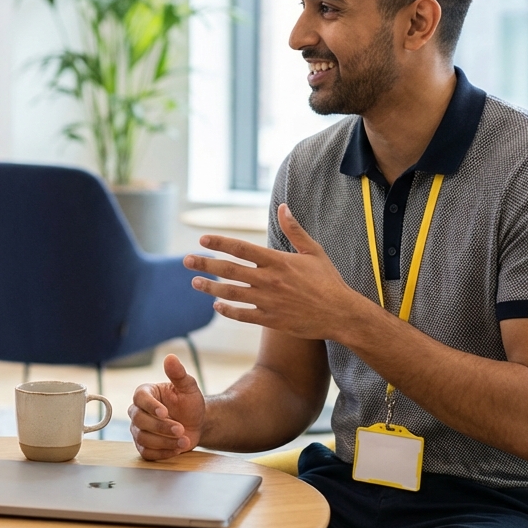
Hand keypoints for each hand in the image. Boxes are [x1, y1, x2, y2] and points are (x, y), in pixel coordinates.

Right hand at [129, 354, 205, 460]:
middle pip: (139, 420)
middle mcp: (138, 411)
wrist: (196, 424)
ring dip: (165, 441)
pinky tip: (177, 448)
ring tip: (184, 440)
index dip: (150, 406)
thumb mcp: (188, 388)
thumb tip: (170, 358)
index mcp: (145, 394)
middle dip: (161, 427)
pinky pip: (147, 453)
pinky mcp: (144, 446)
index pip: (139, 398)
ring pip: (143, 438)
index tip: (165, 412)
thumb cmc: (190, 404)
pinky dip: (163, 453)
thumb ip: (179, 374)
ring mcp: (139, 430)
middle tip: (181, 429)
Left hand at [184, 204, 367, 339]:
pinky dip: (227, 310)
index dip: (219, 242)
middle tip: (187, 261)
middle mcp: (269, 281)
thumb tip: (282, 207)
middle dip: (205, 264)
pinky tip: (216, 305)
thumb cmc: (328, 281)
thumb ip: (294, 230)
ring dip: (210, 287)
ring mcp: (268, 301)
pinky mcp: (270, 320)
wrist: (340, 314)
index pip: (241, 248)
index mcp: (277, 261)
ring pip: (231, 293)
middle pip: (229, 270)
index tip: (202, 239)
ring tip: (195, 282)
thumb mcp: (313, 251)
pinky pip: (242, 315)